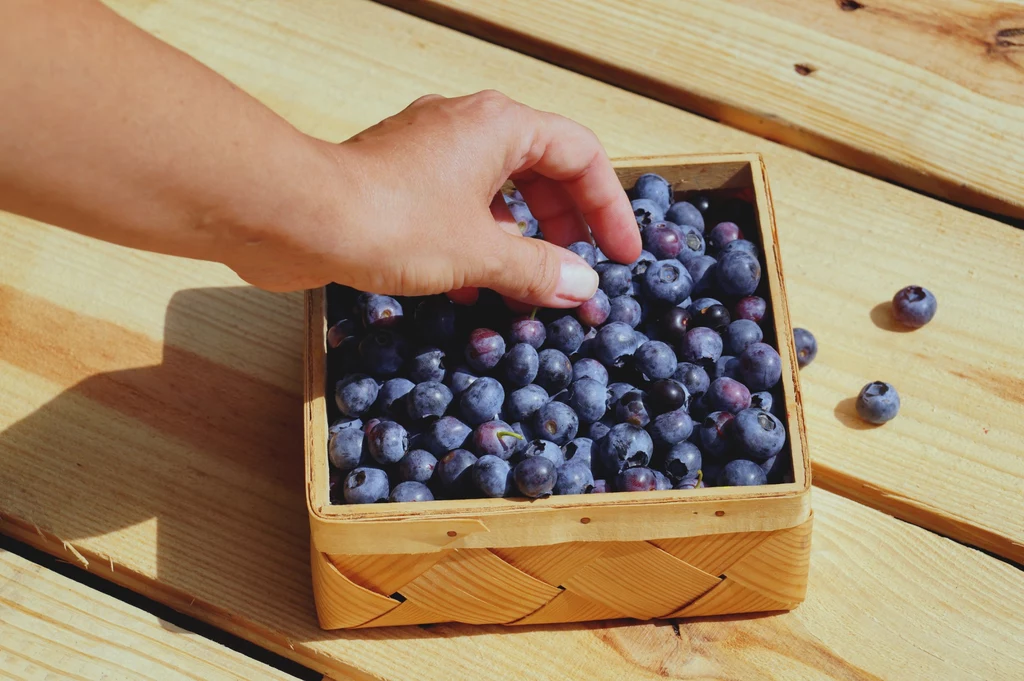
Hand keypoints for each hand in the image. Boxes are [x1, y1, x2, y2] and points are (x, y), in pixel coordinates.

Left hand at [224, 91, 640, 306]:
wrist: (298, 217)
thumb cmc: (391, 220)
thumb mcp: (481, 251)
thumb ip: (538, 269)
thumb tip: (581, 285)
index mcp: (500, 126)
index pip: (580, 156)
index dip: (608, 208)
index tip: (621, 255)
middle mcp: (467, 126)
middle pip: (540, 170)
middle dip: (563, 225)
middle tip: (575, 271)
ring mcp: (428, 150)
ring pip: (496, 190)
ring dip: (518, 239)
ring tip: (527, 287)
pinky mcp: (397, 178)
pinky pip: (456, 205)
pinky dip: (476, 240)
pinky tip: (473, 286)